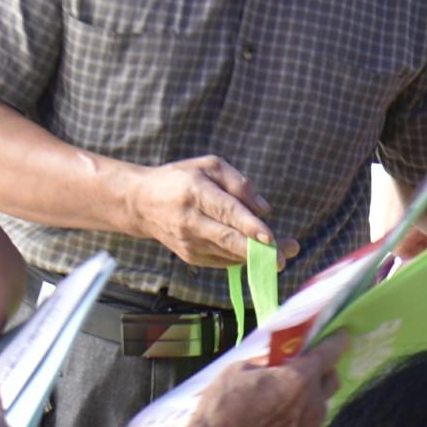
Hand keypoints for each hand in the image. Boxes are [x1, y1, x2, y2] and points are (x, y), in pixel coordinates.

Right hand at [127, 156, 272, 267]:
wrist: (142, 204)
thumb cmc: (181, 179)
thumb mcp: (209, 166)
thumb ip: (239, 183)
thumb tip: (264, 209)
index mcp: (195, 192)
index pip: (226, 212)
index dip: (248, 226)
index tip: (269, 237)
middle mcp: (191, 220)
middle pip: (228, 240)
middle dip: (258, 251)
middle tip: (284, 257)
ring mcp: (189, 242)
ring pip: (228, 253)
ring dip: (257, 257)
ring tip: (283, 255)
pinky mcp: (191, 257)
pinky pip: (223, 260)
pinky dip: (241, 258)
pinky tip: (258, 253)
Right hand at [183, 333, 344, 426]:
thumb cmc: (222, 406)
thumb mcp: (240, 368)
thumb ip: (268, 362)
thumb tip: (278, 360)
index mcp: (299, 379)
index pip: (331, 353)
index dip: (337, 341)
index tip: (341, 336)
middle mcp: (313, 405)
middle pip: (332, 381)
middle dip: (323, 372)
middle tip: (305, 372)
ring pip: (320, 409)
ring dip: (308, 402)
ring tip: (283, 406)